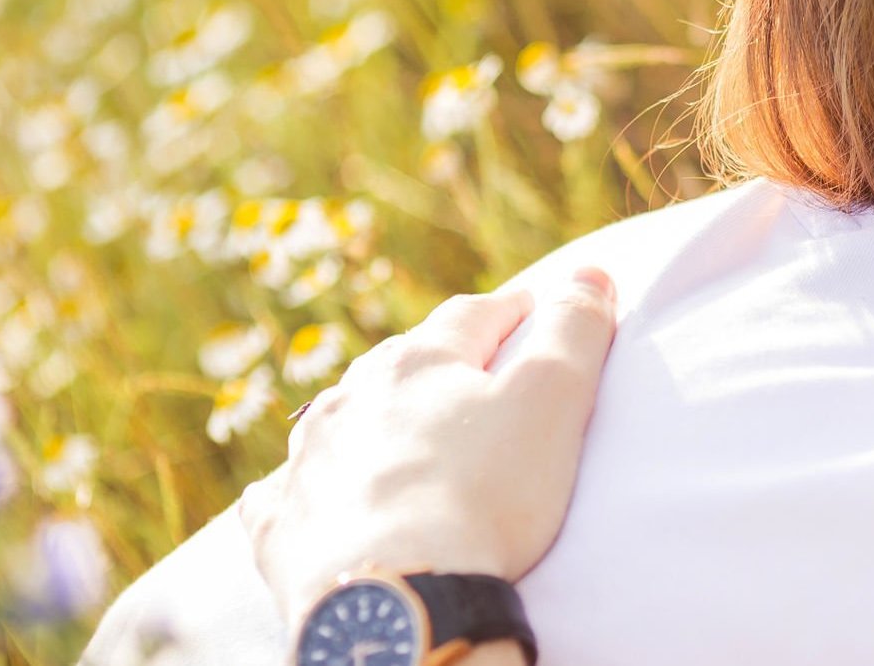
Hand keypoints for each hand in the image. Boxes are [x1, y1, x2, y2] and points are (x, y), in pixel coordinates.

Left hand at [242, 270, 617, 626]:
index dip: (509, 310)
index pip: (472, 316)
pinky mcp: (282, 525)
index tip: (532, 308)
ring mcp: (309, 461)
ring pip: (338, 418)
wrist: (395, 600)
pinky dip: (303, 485)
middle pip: (400, 362)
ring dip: (370, 417)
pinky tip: (307, 491)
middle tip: (469, 372)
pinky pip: (282, 492)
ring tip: (396, 431)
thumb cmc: (482, 497)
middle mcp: (352, 399)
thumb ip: (575, 330)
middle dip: (435, 360)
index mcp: (418, 363)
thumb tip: (591, 272)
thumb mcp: (552, 402)